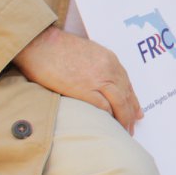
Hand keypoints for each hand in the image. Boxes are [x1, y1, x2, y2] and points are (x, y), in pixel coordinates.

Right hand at [12, 26, 140, 130]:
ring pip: (119, 104)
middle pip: (126, 96)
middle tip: (131, 128)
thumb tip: (99, 83)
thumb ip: (97, 66)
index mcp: (109, 59)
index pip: (126, 84)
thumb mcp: (86, 52)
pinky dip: (108, 118)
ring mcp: (97, 80)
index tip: (136, 112)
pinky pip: (103, 108)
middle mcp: (108, 69)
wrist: (39, 42)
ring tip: (123, 132)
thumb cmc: (56, 47)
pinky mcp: (84, 90)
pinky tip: (108, 127)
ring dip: (123, 120)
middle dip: (130, 113)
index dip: (133, 100)